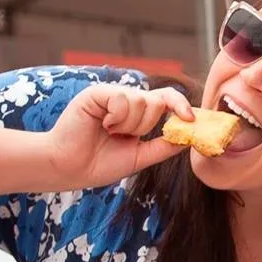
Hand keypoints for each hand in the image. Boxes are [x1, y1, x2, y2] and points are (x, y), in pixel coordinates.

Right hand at [44, 83, 192, 189]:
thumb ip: (163, 146)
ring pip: (142, 101)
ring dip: (129, 124)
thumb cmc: (98, 164)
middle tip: (123, 135)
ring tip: (109, 131)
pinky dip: (117, 117)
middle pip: (157, 101)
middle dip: (146, 125)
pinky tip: (102, 124)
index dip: (181, 106)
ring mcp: (112, 94)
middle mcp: (125, 101)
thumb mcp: (139, 157)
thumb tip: (189, 137)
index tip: (192, 119)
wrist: (69, 169)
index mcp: (136, 115)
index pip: (166, 100)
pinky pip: (123, 98)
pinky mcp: (97, 92)